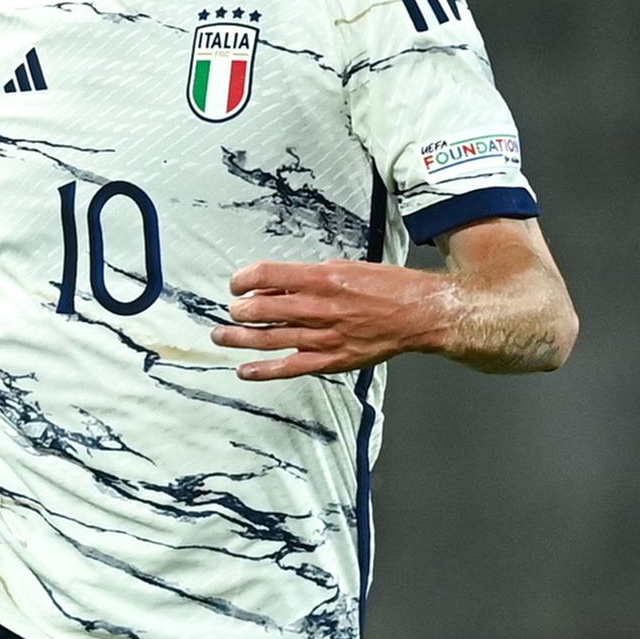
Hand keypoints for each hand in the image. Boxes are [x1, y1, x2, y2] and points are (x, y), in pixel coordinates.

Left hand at [216, 258, 449, 380]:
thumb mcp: (345, 268)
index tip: (237, 284)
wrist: (418, 315)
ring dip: (240, 337)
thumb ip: (308, 278)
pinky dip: (264, 370)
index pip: (267, 275)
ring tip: (221, 335)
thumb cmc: (386, 287)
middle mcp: (319, 307)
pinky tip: (244, 370)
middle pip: (262, 309)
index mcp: (323, 278)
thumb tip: (275, 287)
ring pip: (270, 338)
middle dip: (240, 310)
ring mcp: (324, 336)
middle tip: (233, 310)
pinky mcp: (331, 360)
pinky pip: (290, 367)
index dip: (243, 279)